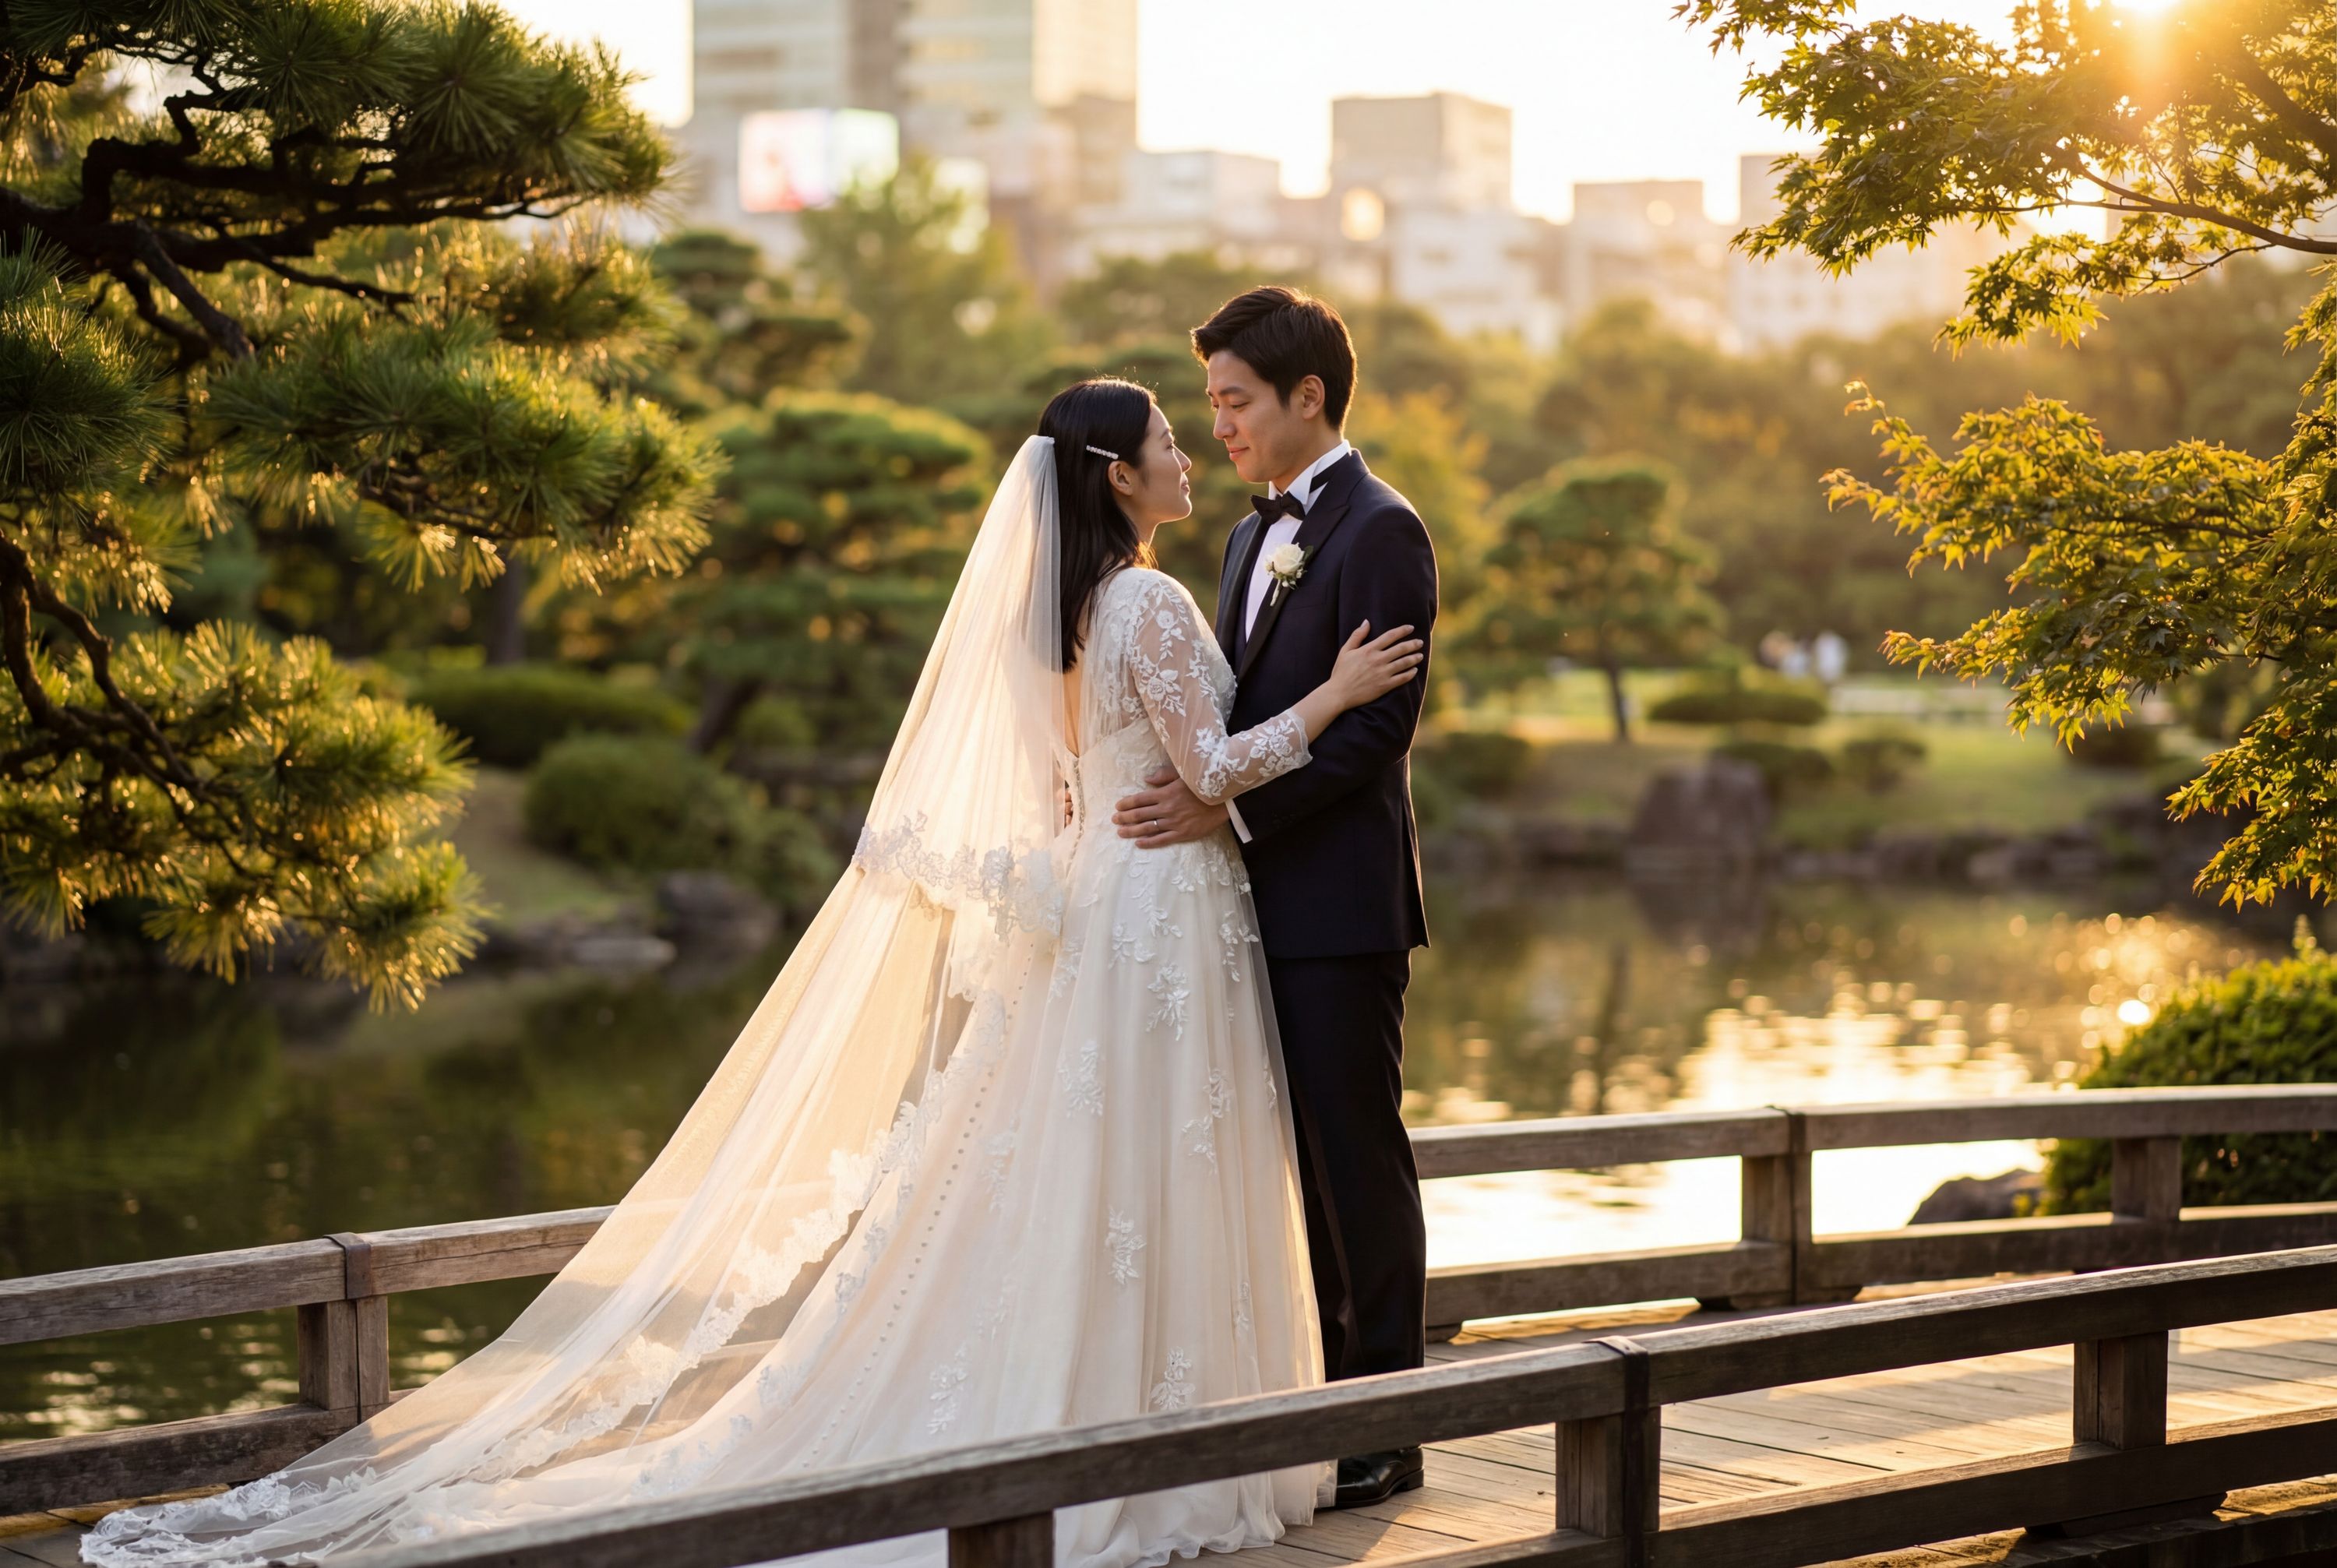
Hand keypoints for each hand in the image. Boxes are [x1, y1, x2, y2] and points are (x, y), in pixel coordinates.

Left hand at [1112, 766, 1228, 847]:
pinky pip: (1161, 840)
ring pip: (1147, 828)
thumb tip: (1147, 779)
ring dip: (1131, 831)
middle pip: (1139, 815)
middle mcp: (1166, 809)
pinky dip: (1148, 842)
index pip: (1139, 799)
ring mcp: (1173, 823)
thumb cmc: (1203, 785)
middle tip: (1114, 820)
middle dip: (1124, 817)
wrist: (1224, 800)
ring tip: (1121, 832)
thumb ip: (1164, 775)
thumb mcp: (1184, 774)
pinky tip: (1138, 843)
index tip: (1117, 806)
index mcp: (1165, 793)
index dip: (1126, 803)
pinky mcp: (1182, 833)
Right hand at [1327, 620, 1424, 711]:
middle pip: (1401, 649)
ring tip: (1420, 655)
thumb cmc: (1341, 672)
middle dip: (1413, 644)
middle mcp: (1378, 660)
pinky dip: (1410, 673)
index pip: (1390, 636)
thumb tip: (1366, 622)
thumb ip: (1357, 635)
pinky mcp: (1385, 686)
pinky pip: (1402, 678)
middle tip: (1420, 642)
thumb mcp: (1345, 651)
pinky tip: (1414, 670)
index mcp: (1369, 650)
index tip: (1411, 628)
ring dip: (1414, 658)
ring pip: (1404, 663)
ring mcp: (1383, 673)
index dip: (1402, 630)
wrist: (1339, 694)